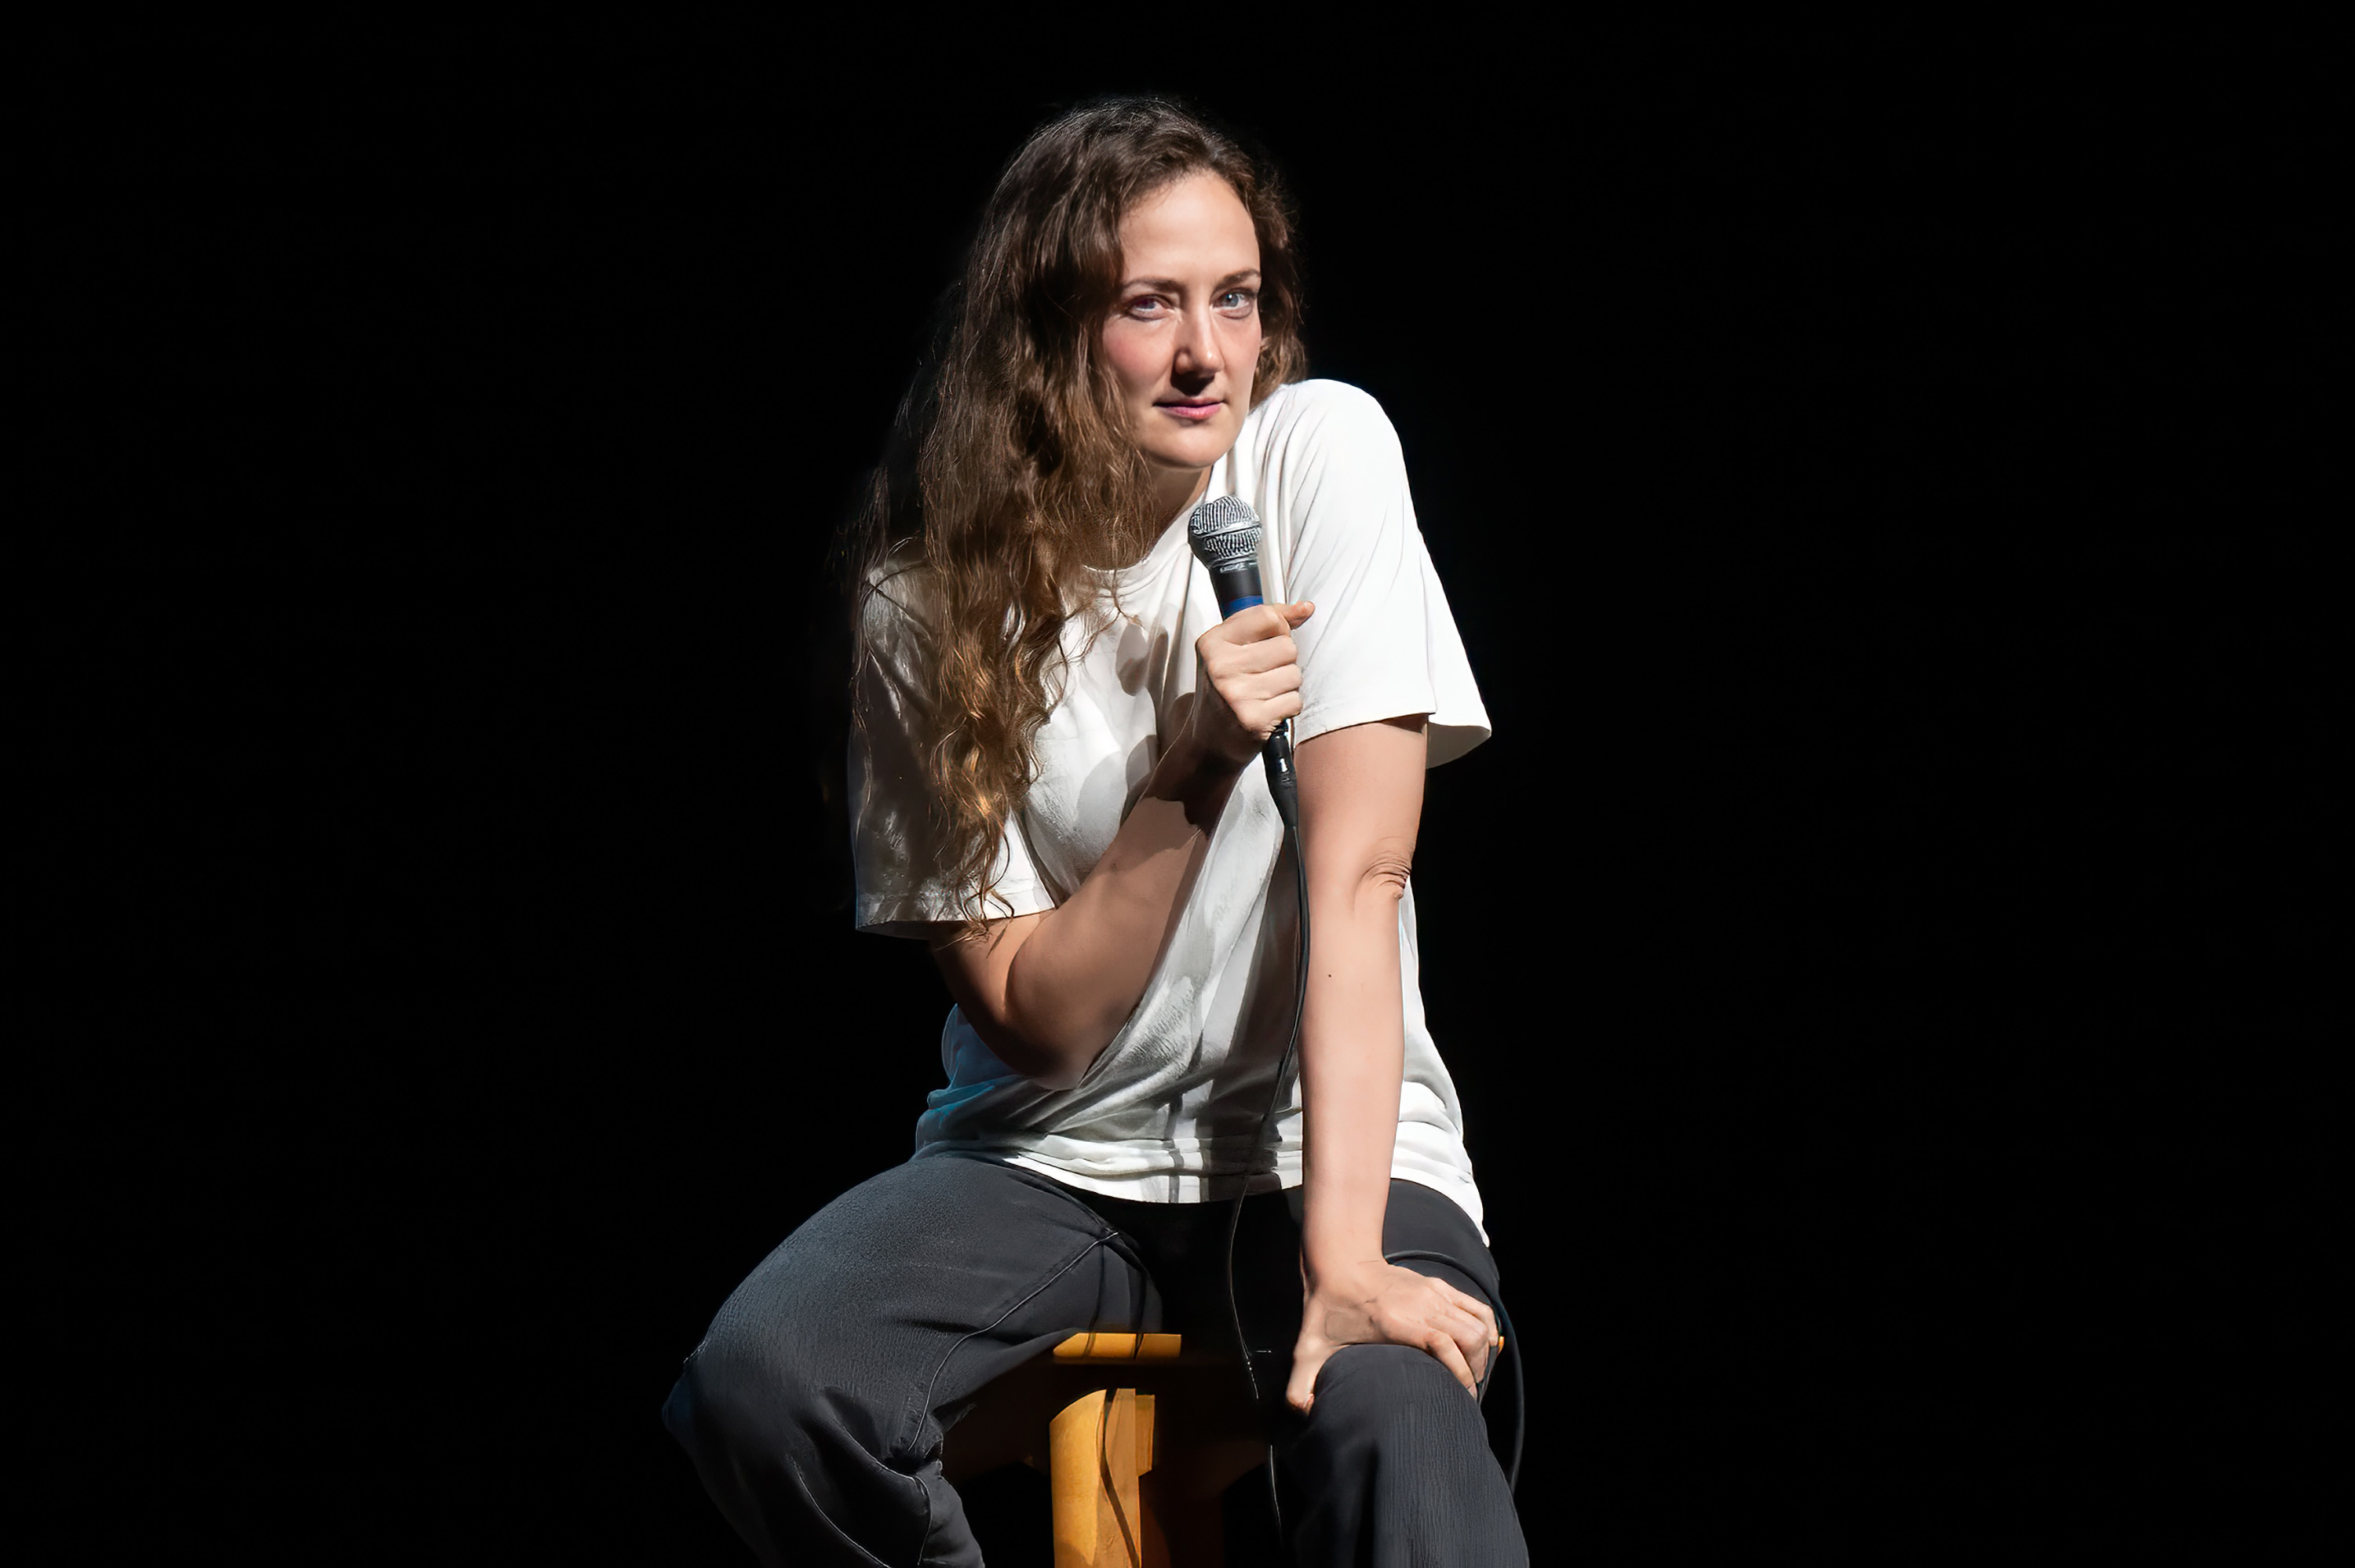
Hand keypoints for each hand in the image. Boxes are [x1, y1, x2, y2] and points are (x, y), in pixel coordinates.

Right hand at [1190, 600, 1313, 766]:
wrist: (1208, 743)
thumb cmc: (1225, 691)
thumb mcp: (1233, 649)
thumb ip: (1267, 623)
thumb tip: (1306, 608)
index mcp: (1213, 642)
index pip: (1266, 617)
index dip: (1279, 628)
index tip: (1271, 640)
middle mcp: (1221, 666)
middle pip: (1287, 646)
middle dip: (1284, 661)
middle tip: (1263, 675)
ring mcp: (1236, 694)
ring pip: (1294, 674)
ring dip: (1288, 685)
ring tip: (1266, 694)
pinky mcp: (1253, 719)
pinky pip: (1295, 700)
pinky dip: (1287, 706)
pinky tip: (1269, 710)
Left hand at [1286, 1258, 1498, 1412]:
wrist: (1339, 1262)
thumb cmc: (1326, 1310)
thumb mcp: (1307, 1349)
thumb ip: (1299, 1385)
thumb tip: (1303, 1413)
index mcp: (1395, 1322)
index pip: (1441, 1343)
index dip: (1459, 1373)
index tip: (1462, 1399)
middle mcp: (1420, 1304)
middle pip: (1468, 1336)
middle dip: (1475, 1370)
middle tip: (1468, 1397)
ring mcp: (1432, 1293)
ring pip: (1477, 1323)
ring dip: (1482, 1353)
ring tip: (1474, 1378)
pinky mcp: (1438, 1286)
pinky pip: (1477, 1308)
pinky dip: (1487, 1329)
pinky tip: (1484, 1350)